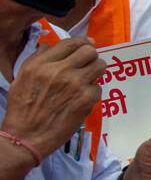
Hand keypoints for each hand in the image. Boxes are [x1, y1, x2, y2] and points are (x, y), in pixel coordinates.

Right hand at [1, 38, 103, 159]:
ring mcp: (75, 84)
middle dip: (91, 57)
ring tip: (88, 80)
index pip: (71, 43)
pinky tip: (81, 100)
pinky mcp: (86, 99)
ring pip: (100, 66)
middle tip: (87, 65)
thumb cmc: (22, 108)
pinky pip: (99, 88)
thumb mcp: (21, 77)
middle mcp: (59, 70)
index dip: (82, 43)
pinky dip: (92, 93)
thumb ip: (36, 58)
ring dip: (96, 72)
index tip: (87, 45)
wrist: (26, 136)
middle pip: (90, 51)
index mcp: (41, 64)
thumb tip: (50, 44)